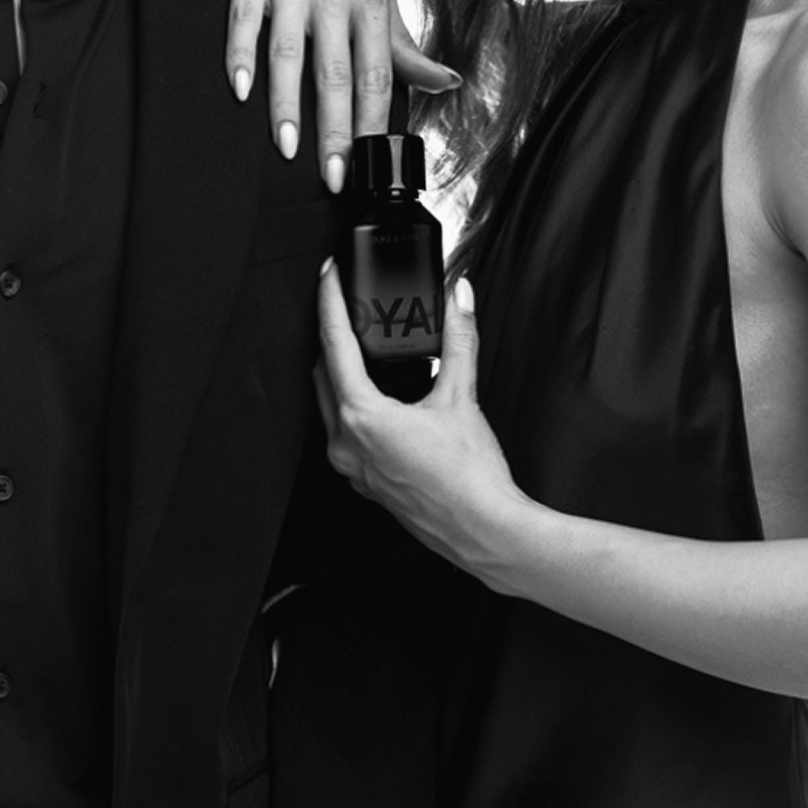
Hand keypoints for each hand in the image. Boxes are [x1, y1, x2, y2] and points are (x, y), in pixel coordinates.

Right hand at [220, 0, 459, 190]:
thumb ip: (403, 45)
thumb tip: (445, 83)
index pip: (375, 72)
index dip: (371, 121)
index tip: (365, 164)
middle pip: (334, 72)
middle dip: (334, 129)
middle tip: (331, 175)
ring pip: (288, 52)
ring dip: (286, 104)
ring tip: (288, 147)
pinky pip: (244, 21)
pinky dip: (240, 57)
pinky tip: (241, 91)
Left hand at [314, 262, 521, 567]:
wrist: (484, 531)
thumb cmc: (469, 478)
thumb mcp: (461, 398)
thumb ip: (458, 341)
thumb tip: (460, 301)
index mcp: (361, 417)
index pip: (334, 343)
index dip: (330, 302)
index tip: (328, 276)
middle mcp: (346, 443)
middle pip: (323, 373)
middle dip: (331, 336)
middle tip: (345, 307)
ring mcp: (352, 466)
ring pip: (330, 404)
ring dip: (339, 372)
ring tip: (361, 346)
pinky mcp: (366, 481)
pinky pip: (345, 432)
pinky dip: (353, 405)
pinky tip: (380, 397)